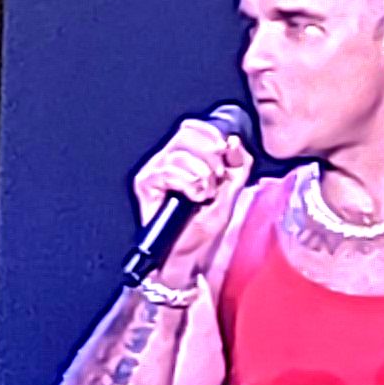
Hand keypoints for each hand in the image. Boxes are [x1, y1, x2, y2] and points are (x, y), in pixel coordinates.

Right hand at [129, 117, 254, 275]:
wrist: (187, 257)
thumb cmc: (203, 230)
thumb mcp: (232, 191)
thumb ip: (238, 164)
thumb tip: (234, 142)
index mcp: (186, 158)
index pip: (194, 128)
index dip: (212, 135)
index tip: (225, 152)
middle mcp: (166, 161)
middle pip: (186, 135)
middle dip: (209, 156)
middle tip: (215, 180)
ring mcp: (154, 171)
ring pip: (180, 154)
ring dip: (201, 176)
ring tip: (203, 195)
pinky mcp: (145, 184)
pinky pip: (169, 171)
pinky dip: (187, 183)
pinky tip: (193, 198)